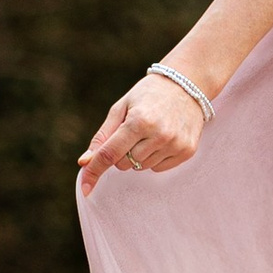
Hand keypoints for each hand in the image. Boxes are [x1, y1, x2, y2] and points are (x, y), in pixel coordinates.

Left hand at [77, 74, 207, 190]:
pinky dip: (154, 158)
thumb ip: (103, 136)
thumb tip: (85, 162)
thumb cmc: (148, 95)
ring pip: (141, 167)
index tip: (85, 188)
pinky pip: (158, 168)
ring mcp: (175, 144)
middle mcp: (159, 135)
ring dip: (138, 155)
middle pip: (124, 164)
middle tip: (132, 133)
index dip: (94, 171)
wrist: (187, 85)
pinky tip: (163, 138)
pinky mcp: (187, 150)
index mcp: (139, 121)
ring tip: (150, 132)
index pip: (110, 154)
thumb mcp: (121, 108)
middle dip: (121, 153)